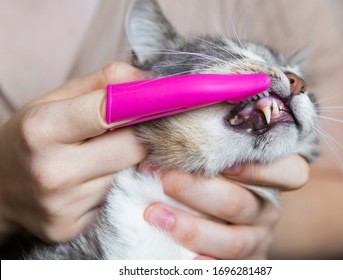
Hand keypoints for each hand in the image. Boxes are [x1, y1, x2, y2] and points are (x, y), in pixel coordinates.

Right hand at [0, 62, 147, 243]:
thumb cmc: (29, 138)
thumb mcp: (52, 101)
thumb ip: (100, 83)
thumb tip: (147, 80)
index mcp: (43, 129)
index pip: (112, 111)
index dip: (141, 105)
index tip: (158, 102)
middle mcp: (53, 171)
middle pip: (132, 148)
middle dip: (139, 136)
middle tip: (128, 131)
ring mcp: (64, 206)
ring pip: (129, 175)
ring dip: (127, 163)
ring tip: (102, 157)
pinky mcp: (72, 228)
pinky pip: (117, 198)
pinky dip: (116, 186)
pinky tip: (95, 180)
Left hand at [143, 155, 308, 258]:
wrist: (227, 222)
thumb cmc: (218, 180)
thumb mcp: (222, 162)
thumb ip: (210, 145)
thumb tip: (166, 125)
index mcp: (270, 180)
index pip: (290, 173)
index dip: (259, 168)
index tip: (222, 161)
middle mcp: (267, 210)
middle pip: (240, 204)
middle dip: (196, 190)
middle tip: (164, 177)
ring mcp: (257, 241)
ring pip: (232, 241)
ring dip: (190, 228)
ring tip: (154, 213)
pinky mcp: (245, 264)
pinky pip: (229, 269)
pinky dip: (206, 264)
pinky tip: (186, 260)